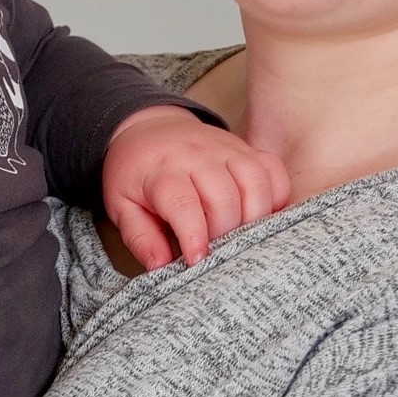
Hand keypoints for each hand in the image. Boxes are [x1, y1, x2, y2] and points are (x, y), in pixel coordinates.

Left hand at [101, 105, 289, 267]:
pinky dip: (276, 195)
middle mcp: (197, 155)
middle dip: (225, 234)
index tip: (197, 261)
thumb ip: (140, 238)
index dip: (194, 236)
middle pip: (224, 198)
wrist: (147, 128)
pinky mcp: (245, 148)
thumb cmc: (135, 173)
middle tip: (217, 253)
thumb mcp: (122, 205)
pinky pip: (272, 170)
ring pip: (255, 182)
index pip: (183, 203)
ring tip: (241, 238)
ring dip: (254, 218)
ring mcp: (225, 148)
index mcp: (162, 171)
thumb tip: (161, 267)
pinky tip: (262, 215)